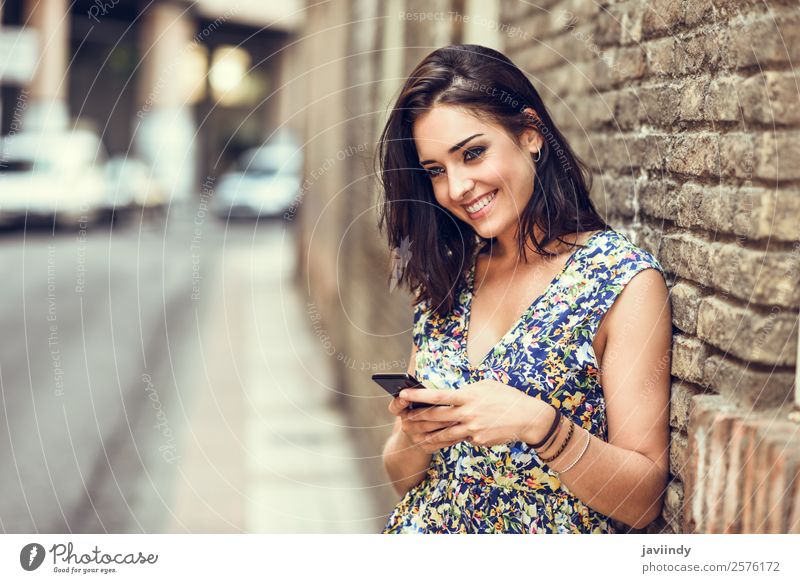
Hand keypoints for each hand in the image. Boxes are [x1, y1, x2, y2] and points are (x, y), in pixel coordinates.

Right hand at [387, 395, 462, 454]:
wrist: (415, 443)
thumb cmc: (421, 415)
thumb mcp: (415, 404)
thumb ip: (420, 389)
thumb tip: (417, 356)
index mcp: (403, 411)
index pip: (395, 407)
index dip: (399, 401)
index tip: (404, 395)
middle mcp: (407, 425)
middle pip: (420, 416)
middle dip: (436, 409)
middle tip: (451, 403)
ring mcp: (415, 438)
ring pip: (433, 428)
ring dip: (449, 421)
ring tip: (463, 415)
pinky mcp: (426, 448)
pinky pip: (441, 441)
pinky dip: (453, 435)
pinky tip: (464, 429)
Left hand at [399, 379, 549, 447]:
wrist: (528, 418)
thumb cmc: (506, 397)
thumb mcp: (486, 386)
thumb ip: (468, 391)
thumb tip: (454, 395)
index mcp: (468, 396)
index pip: (437, 396)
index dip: (418, 396)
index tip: (403, 394)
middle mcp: (468, 413)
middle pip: (436, 417)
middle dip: (418, 417)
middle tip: (405, 419)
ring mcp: (472, 429)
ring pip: (445, 434)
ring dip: (429, 434)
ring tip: (418, 435)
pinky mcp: (478, 440)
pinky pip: (462, 439)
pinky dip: (455, 437)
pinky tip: (448, 438)